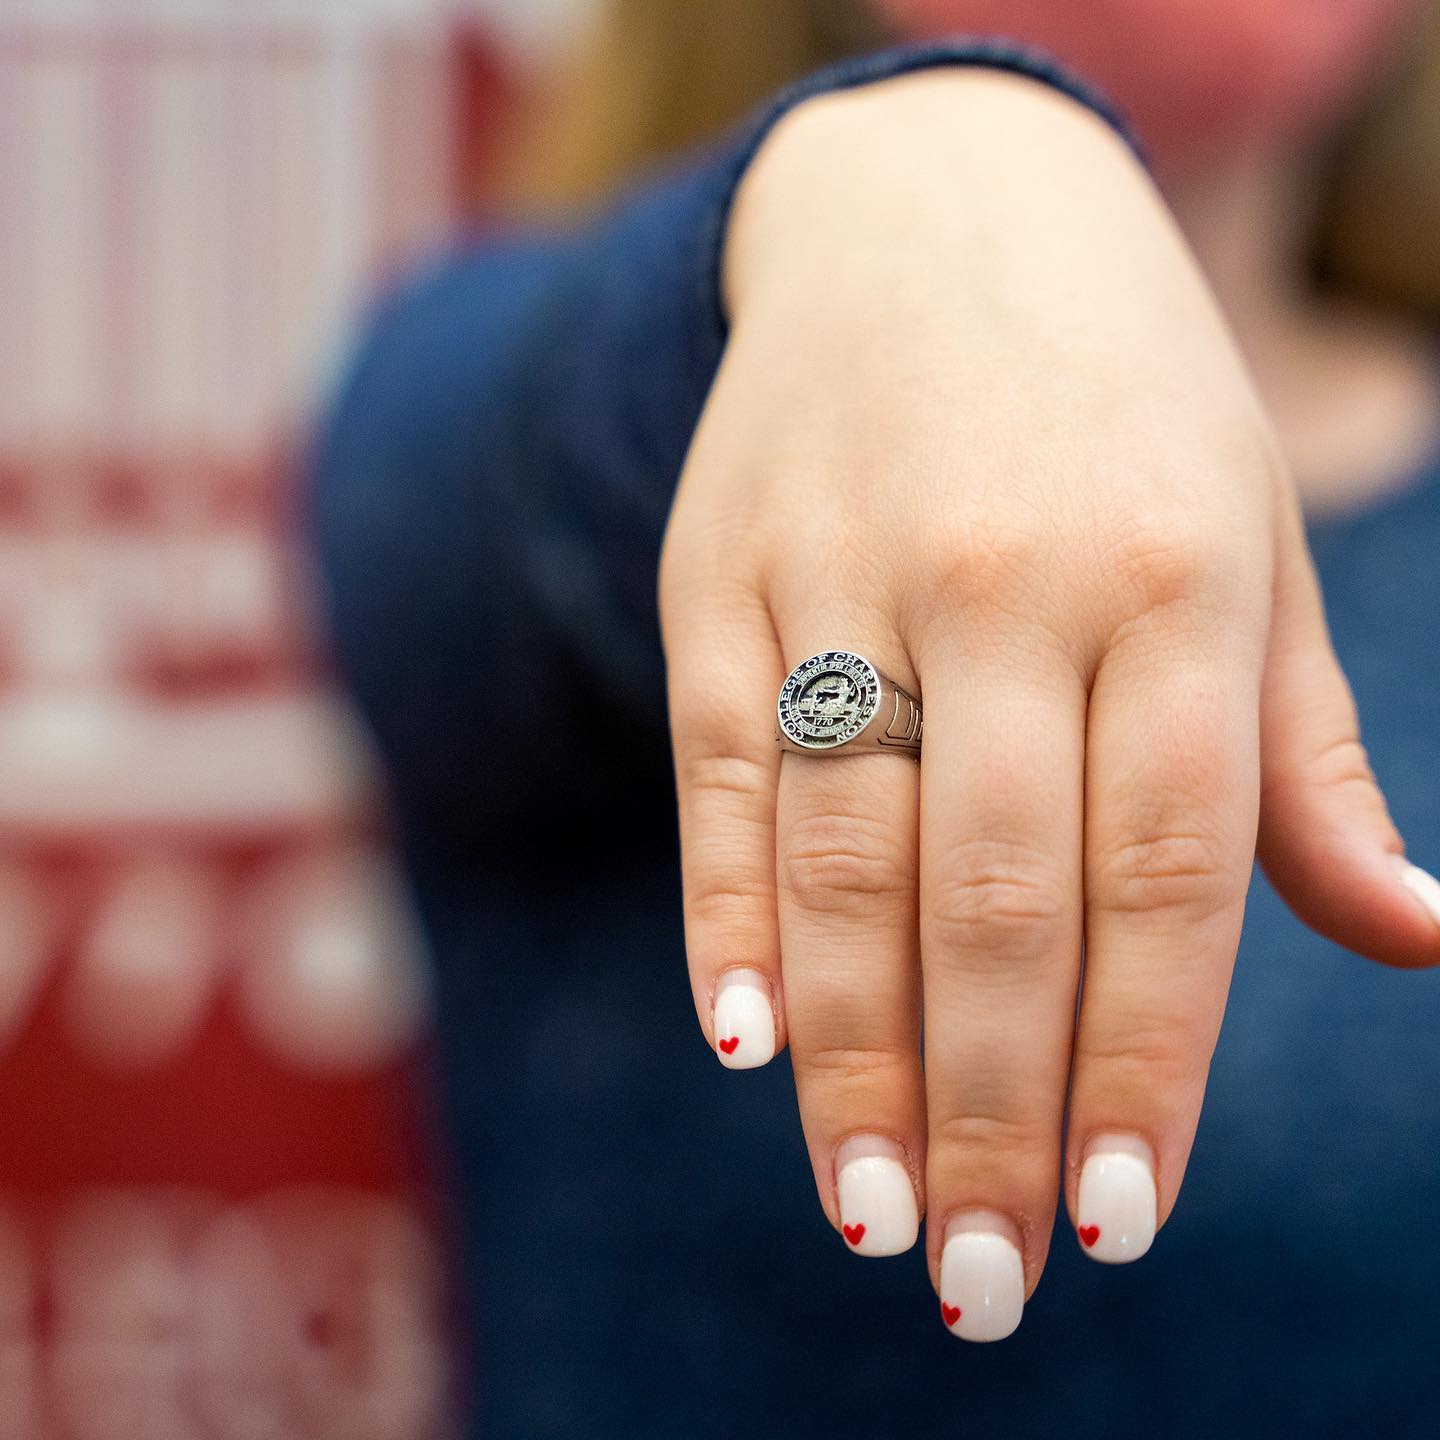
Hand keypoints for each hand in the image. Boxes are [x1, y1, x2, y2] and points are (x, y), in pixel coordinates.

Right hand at [658, 68, 1439, 1340]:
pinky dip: (726, 920)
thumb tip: (1416, 941)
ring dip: (853, 1058)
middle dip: (992, 1108)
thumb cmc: (1118, 400)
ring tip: (871, 1215)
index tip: (1114, 1221)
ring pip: (844, 858)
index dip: (1144, 1062)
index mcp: (1177, 573)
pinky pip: (720, 772)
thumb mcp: (1253, 532)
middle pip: (997, 894)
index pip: (1172, 870)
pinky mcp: (716, 574)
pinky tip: (743, 1049)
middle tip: (976, 1281)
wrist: (930, 208)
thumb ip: (1302, 751)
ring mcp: (843, 570)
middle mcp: (1008, 577)